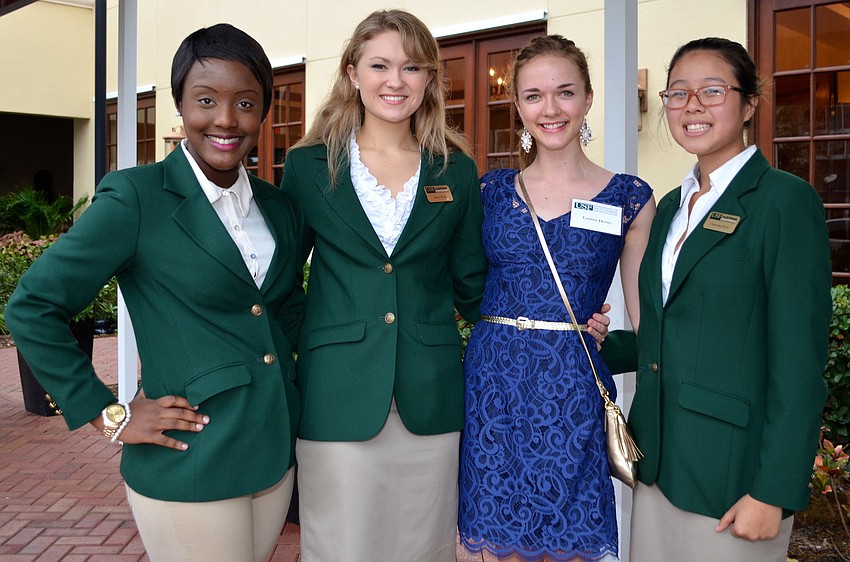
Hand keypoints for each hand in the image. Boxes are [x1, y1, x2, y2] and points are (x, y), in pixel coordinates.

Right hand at [91, 391, 208, 450]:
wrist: (113, 420)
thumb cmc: (127, 409)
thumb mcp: (139, 398)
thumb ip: (148, 391)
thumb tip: (150, 382)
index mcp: (156, 403)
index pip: (175, 400)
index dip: (188, 402)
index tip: (198, 406)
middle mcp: (157, 412)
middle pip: (180, 412)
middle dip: (195, 416)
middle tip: (207, 419)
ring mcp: (153, 424)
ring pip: (175, 424)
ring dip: (189, 427)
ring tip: (200, 429)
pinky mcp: (148, 435)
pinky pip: (165, 440)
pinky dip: (176, 444)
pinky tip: (185, 446)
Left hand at [587, 303, 610, 350]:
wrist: (580, 334)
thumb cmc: (588, 323)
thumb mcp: (593, 314)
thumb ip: (600, 310)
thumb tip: (608, 306)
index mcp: (603, 323)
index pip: (606, 320)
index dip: (601, 318)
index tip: (594, 315)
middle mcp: (602, 331)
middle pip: (603, 328)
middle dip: (596, 324)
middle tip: (589, 321)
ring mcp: (599, 339)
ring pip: (599, 336)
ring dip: (594, 332)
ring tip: (588, 329)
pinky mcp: (595, 346)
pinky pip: (597, 346)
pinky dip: (594, 344)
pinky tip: (589, 340)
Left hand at [716, 494, 781, 541]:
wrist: (766, 499)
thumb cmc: (750, 503)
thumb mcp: (733, 510)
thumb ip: (724, 521)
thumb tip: (718, 529)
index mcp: (740, 531)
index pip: (734, 533)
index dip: (737, 524)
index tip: (741, 517)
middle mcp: (751, 537)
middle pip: (745, 536)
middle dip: (746, 528)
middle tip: (749, 517)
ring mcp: (762, 537)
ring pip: (755, 536)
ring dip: (755, 530)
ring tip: (757, 518)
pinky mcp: (771, 536)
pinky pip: (765, 536)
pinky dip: (764, 530)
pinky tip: (763, 521)